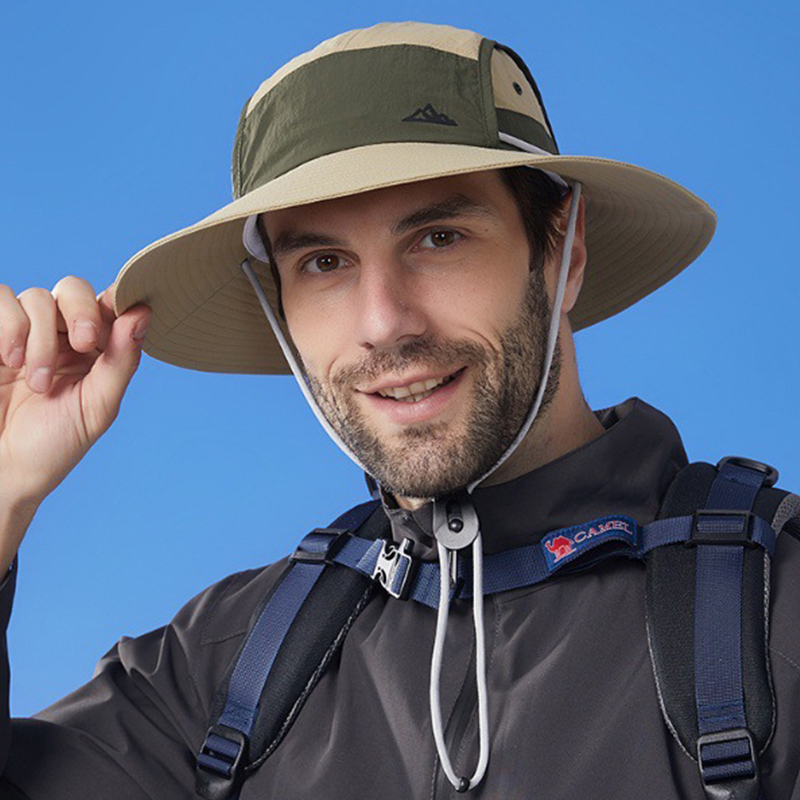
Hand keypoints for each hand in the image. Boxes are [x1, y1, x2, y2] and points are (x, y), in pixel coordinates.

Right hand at [0, 276, 149, 569]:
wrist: (3, 471)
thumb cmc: (54, 444)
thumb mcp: (98, 406)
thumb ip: (121, 360)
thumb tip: (143, 313)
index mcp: (95, 350)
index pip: (110, 304)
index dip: (115, 301)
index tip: (117, 318)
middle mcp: (60, 335)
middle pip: (73, 289)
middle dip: (81, 311)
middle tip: (83, 343)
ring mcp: (23, 333)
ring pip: (37, 298)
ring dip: (40, 339)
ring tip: (38, 383)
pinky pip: (1, 297)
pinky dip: (9, 326)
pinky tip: (10, 361)